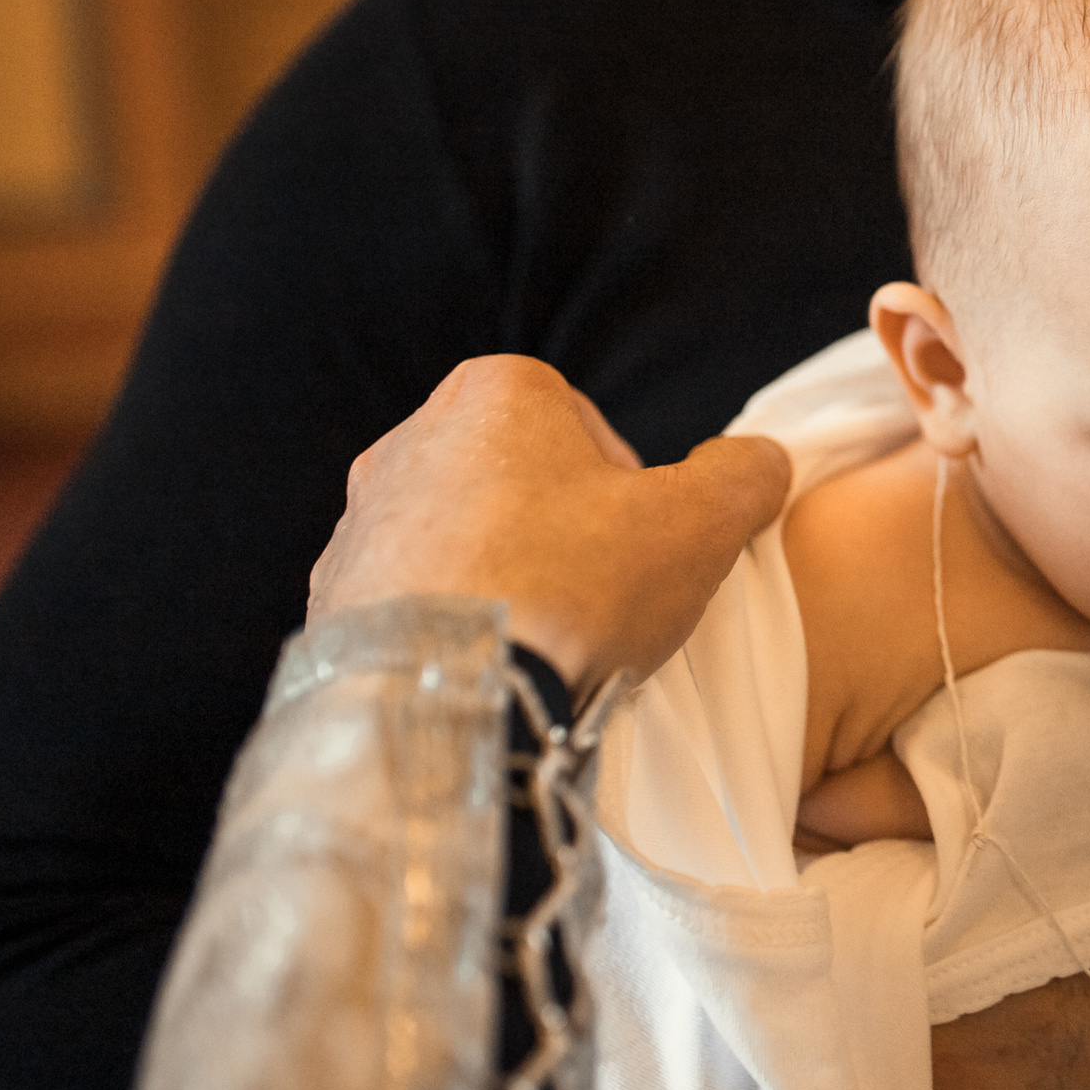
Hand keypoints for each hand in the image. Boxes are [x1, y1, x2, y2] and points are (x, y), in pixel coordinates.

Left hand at [308, 355, 788, 697]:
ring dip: (509, 580)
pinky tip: (493, 669)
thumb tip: (757, 462)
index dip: (631, 488)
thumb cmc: (574, 587)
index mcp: (496, 393)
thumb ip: (742, 476)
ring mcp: (362, 523)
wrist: (445, 696)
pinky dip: (457, 628)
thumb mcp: (700, 522)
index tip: (643, 547)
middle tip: (603, 598)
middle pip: (523, 481)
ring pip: (467, 542)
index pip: (586, 424)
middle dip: (565, 533)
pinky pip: (415, 602)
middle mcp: (410, 440)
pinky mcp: (331, 599)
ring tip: (547, 643)